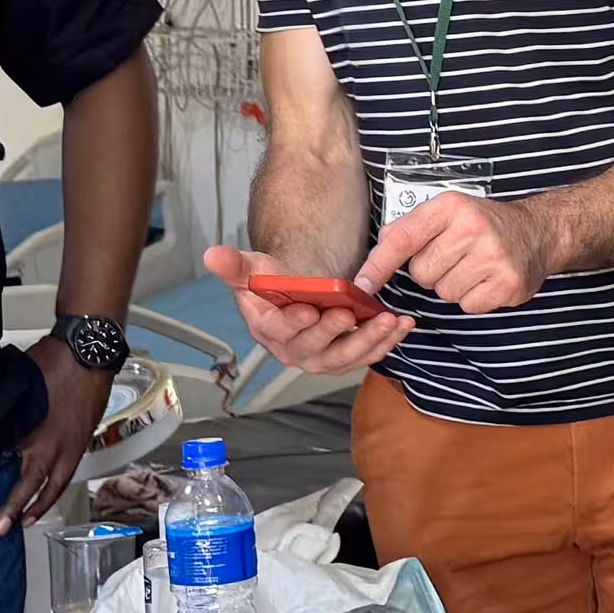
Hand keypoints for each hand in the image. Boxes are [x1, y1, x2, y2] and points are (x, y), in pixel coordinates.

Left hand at [0, 336, 114, 535]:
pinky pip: (67, 473)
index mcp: (33, 432)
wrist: (88, 352)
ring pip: (53, 484)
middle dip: (12, 508)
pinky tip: (50, 493)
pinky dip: (57, 488)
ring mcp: (70, 446)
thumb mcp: (19, 387)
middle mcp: (52, 445)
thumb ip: (5, 410)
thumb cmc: (53, 361)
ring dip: (39, 505)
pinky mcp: (81, 441)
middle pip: (29, 484)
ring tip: (26, 520)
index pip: (7, 465)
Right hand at [204, 246, 414, 374]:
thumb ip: (233, 264)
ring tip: (387, 321)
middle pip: (314, 350)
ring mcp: (320, 357)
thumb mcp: (251, 268)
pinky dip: (386, 342)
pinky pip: (366, 355)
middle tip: (351, 314)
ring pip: (344, 357)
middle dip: (335, 333)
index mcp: (267, 329)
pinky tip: (402, 325)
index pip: (280, 330)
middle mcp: (293, 351)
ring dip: (369, 341)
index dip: (295, 323)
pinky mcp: (344, 357)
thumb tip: (211, 255)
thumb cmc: (271, 284)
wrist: (292, 294)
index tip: (309, 309)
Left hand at [353, 193, 552, 312]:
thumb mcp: (447, 211)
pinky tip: (486, 279)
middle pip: (422, 274)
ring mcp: (493, 257)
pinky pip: (467, 306)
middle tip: (454, 257)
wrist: (539, 231)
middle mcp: (472, 228)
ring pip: (444, 292)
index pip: (402, 238)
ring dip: (453, 285)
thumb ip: (411, 229)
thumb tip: (375, 260)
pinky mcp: (508, 284)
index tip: (362, 284)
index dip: (378, 264)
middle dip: (432, 272)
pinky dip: (473, 298)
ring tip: (472, 266)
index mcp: (450, 207)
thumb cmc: (483, 222)